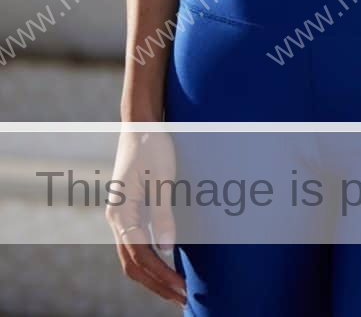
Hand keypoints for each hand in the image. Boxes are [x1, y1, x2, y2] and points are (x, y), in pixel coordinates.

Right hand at [106, 128, 186, 307]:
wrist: (140, 122)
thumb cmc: (152, 145)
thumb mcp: (162, 178)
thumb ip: (163, 214)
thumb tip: (167, 249)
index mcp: (121, 212)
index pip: (141, 256)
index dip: (162, 276)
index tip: (183, 290)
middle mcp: (116, 218)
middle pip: (133, 264)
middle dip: (157, 285)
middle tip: (183, 299)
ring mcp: (121, 216)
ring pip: (132, 258)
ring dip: (153, 276)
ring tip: (176, 290)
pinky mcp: (129, 211)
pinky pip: (136, 245)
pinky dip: (150, 262)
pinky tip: (167, 267)